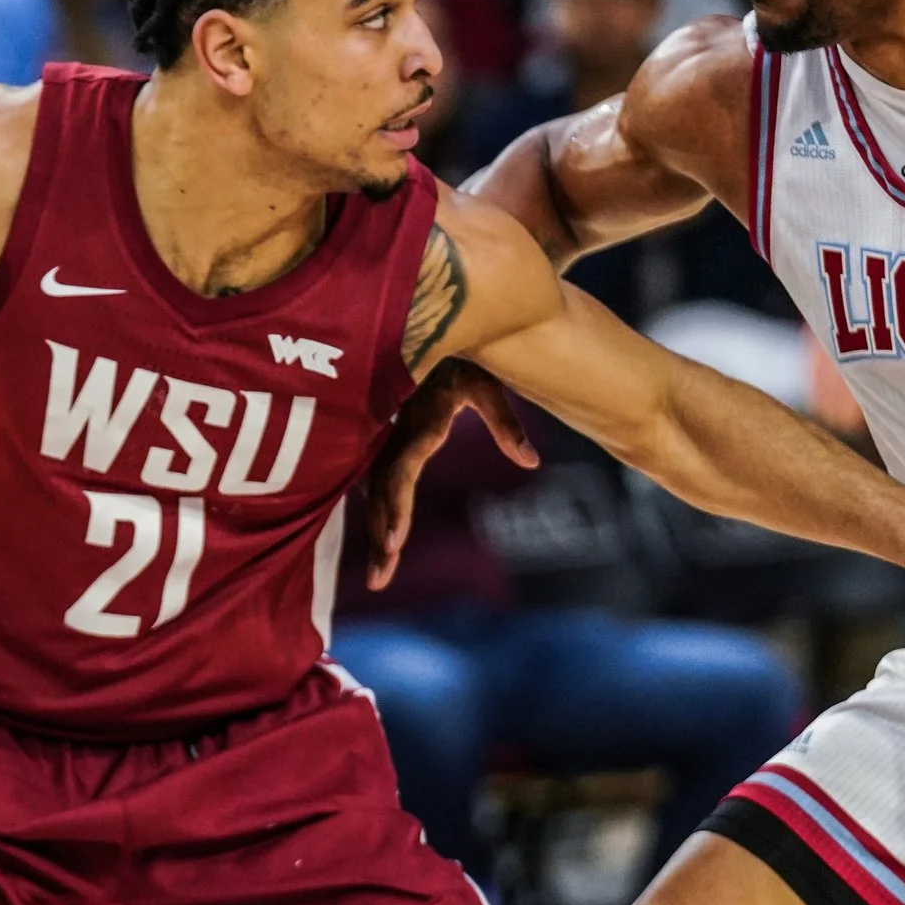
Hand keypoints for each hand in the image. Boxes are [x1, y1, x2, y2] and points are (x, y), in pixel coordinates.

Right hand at [365, 362, 537, 589]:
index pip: (399, 476)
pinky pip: (373, 477)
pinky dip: (375, 509)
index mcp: (416, 423)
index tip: (393, 545)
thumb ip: (505, 423)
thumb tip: (531, 462)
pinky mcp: (384, 437)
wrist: (429, 322)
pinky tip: (378, 533)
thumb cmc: (463, 351)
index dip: (395, 510)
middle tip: (382, 582)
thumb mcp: (488, 384)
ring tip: (383, 573)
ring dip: (377, 530)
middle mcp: (394, 434)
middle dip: (381, 539)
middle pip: (380, 496)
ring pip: (373, 491)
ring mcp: (384, 436)